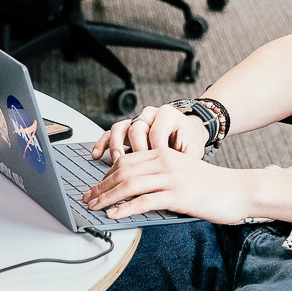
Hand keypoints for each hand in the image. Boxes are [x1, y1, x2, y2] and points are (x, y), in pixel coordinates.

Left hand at [79, 145, 255, 224]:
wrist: (238, 191)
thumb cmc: (209, 186)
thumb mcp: (181, 172)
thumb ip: (159, 174)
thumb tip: (133, 188)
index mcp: (163, 153)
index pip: (126, 160)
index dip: (106, 174)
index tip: (96, 187)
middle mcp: (165, 161)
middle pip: (123, 171)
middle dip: (101, 186)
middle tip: (87, 198)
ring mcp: (171, 177)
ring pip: (129, 184)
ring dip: (107, 197)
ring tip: (95, 207)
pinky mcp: (178, 195)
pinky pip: (145, 201)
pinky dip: (126, 208)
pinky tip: (115, 215)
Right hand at [91, 103, 210, 164]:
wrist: (188, 133)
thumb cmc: (189, 142)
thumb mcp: (194, 149)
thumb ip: (186, 159)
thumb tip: (176, 176)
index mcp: (167, 115)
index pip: (156, 132)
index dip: (154, 152)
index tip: (155, 169)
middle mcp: (150, 115)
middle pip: (136, 129)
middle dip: (135, 151)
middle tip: (137, 170)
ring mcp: (136, 121)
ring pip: (120, 128)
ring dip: (116, 147)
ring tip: (117, 162)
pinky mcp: (127, 130)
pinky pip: (110, 132)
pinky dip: (103, 143)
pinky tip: (97, 154)